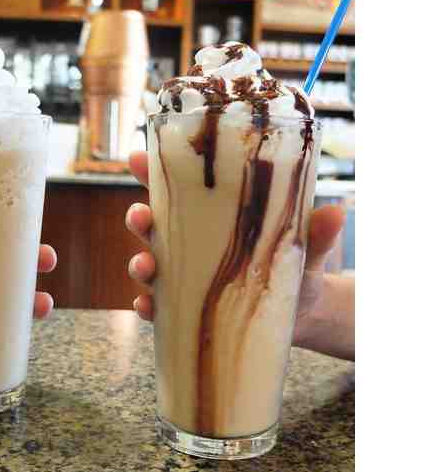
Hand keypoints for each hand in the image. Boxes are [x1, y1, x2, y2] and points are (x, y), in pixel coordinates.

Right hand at [124, 151, 344, 348]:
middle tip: (141, 217)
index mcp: (211, 216)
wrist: (302, 313)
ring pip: (148, 263)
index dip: (150, 171)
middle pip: (153, 224)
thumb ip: (315, 232)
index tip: (137, 158)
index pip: (176, 188)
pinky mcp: (185, 308)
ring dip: (139, 262)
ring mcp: (185, 276)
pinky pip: (157, 306)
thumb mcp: (305, 246)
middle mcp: (191, 243)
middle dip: (139, 218)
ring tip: (146, 265)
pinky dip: (146, 305)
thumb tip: (336, 212)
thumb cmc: (296, 267)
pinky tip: (146, 305)